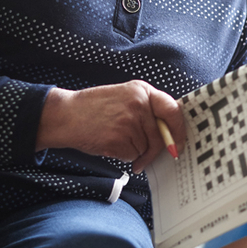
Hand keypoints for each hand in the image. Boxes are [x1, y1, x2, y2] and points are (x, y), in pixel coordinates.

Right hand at [37, 81, 184, 171]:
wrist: (66, 115)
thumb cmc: (95, 109)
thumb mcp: (125, 98)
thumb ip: (147, 110)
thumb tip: (170, 133)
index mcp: (142, 90)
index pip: (173, 110)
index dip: (179, 130)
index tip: (179, 143)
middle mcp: (139, 103)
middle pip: (161, 135)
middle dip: (155, 150)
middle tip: (146, 156)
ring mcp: (129, 121)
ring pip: (147, 147)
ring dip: (136, 152)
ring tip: (116, 140)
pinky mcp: (119, 138)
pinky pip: (132, 154)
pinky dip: (124, 155)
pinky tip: (110, 144)